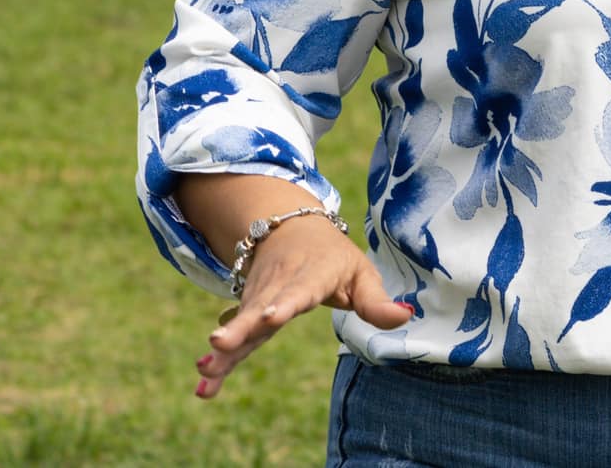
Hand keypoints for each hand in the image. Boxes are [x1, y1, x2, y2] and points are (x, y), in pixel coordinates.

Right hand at [193, 215, 411, 399]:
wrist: (289, 229)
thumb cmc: (332, 257)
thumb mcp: (361, 272)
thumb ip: (377, 301)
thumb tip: (405, 317)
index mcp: (310, 275)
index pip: (298, 290)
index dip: (284, 302)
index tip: (270, 316)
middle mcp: (279, 286)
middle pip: (258, 308)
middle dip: (239, 328)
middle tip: (219, 344)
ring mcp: (259, 298)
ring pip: (240, 324)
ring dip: (224, 349)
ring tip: (206, 371)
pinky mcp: (246, 312)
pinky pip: (234, 336)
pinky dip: (220, 358)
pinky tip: (205, 382)